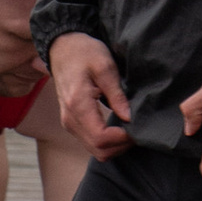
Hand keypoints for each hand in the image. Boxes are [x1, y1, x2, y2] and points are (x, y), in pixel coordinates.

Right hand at [48, 33, 131, 163]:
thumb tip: (129, 117)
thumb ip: (116, 94)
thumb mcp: (105, 66)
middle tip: (138, 132)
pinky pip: (91, 143)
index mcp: (77, 105)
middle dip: (121, 145)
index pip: (101, 137)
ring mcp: (69, 124)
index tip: (137, 128)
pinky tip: (119, 128)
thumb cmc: (84, 53)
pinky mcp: (72, 124)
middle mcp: (70, 120)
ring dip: (115, 146)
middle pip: (99, 150)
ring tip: (130, 130)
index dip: (122, 139)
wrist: (62, 49)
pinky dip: (108, 142)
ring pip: (95, 151)